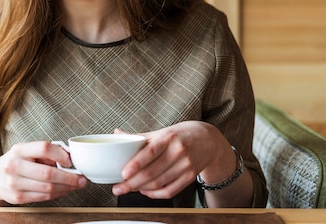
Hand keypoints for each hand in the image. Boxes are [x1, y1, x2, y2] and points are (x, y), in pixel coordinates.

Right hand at [0, 141, 87, 205]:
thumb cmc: (14, 162)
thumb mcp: (25, 151)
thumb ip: (45, 153)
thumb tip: (69, 157)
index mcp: (19, 150)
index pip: (43, 148)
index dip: (60, 154)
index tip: (71, 160)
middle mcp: (14, 166)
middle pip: (48, 173)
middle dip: (69, 177)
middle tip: (81, 178)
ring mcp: (14, 183)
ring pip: (47, 188)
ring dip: (66, 188)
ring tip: (75, 185)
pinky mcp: (17, 198)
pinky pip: (43, 197)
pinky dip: (57, 194)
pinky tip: (63, 190)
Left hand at [112, 121, 235, 199]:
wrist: (209, 140)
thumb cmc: (180, 135)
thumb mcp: (162, 132)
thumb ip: (140, 137)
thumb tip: (117, 134)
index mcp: (168, 137)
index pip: (150, 152)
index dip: (136, 164)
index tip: (123, 173)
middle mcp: (178, 151)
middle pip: (152, 172)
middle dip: (132, 183)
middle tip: (118, 188)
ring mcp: (186, 166)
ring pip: (159, 183)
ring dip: (140, 189)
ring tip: (127, 189)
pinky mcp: (190, 177)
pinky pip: (170, 191)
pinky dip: (155, 194)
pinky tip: (145, 191)